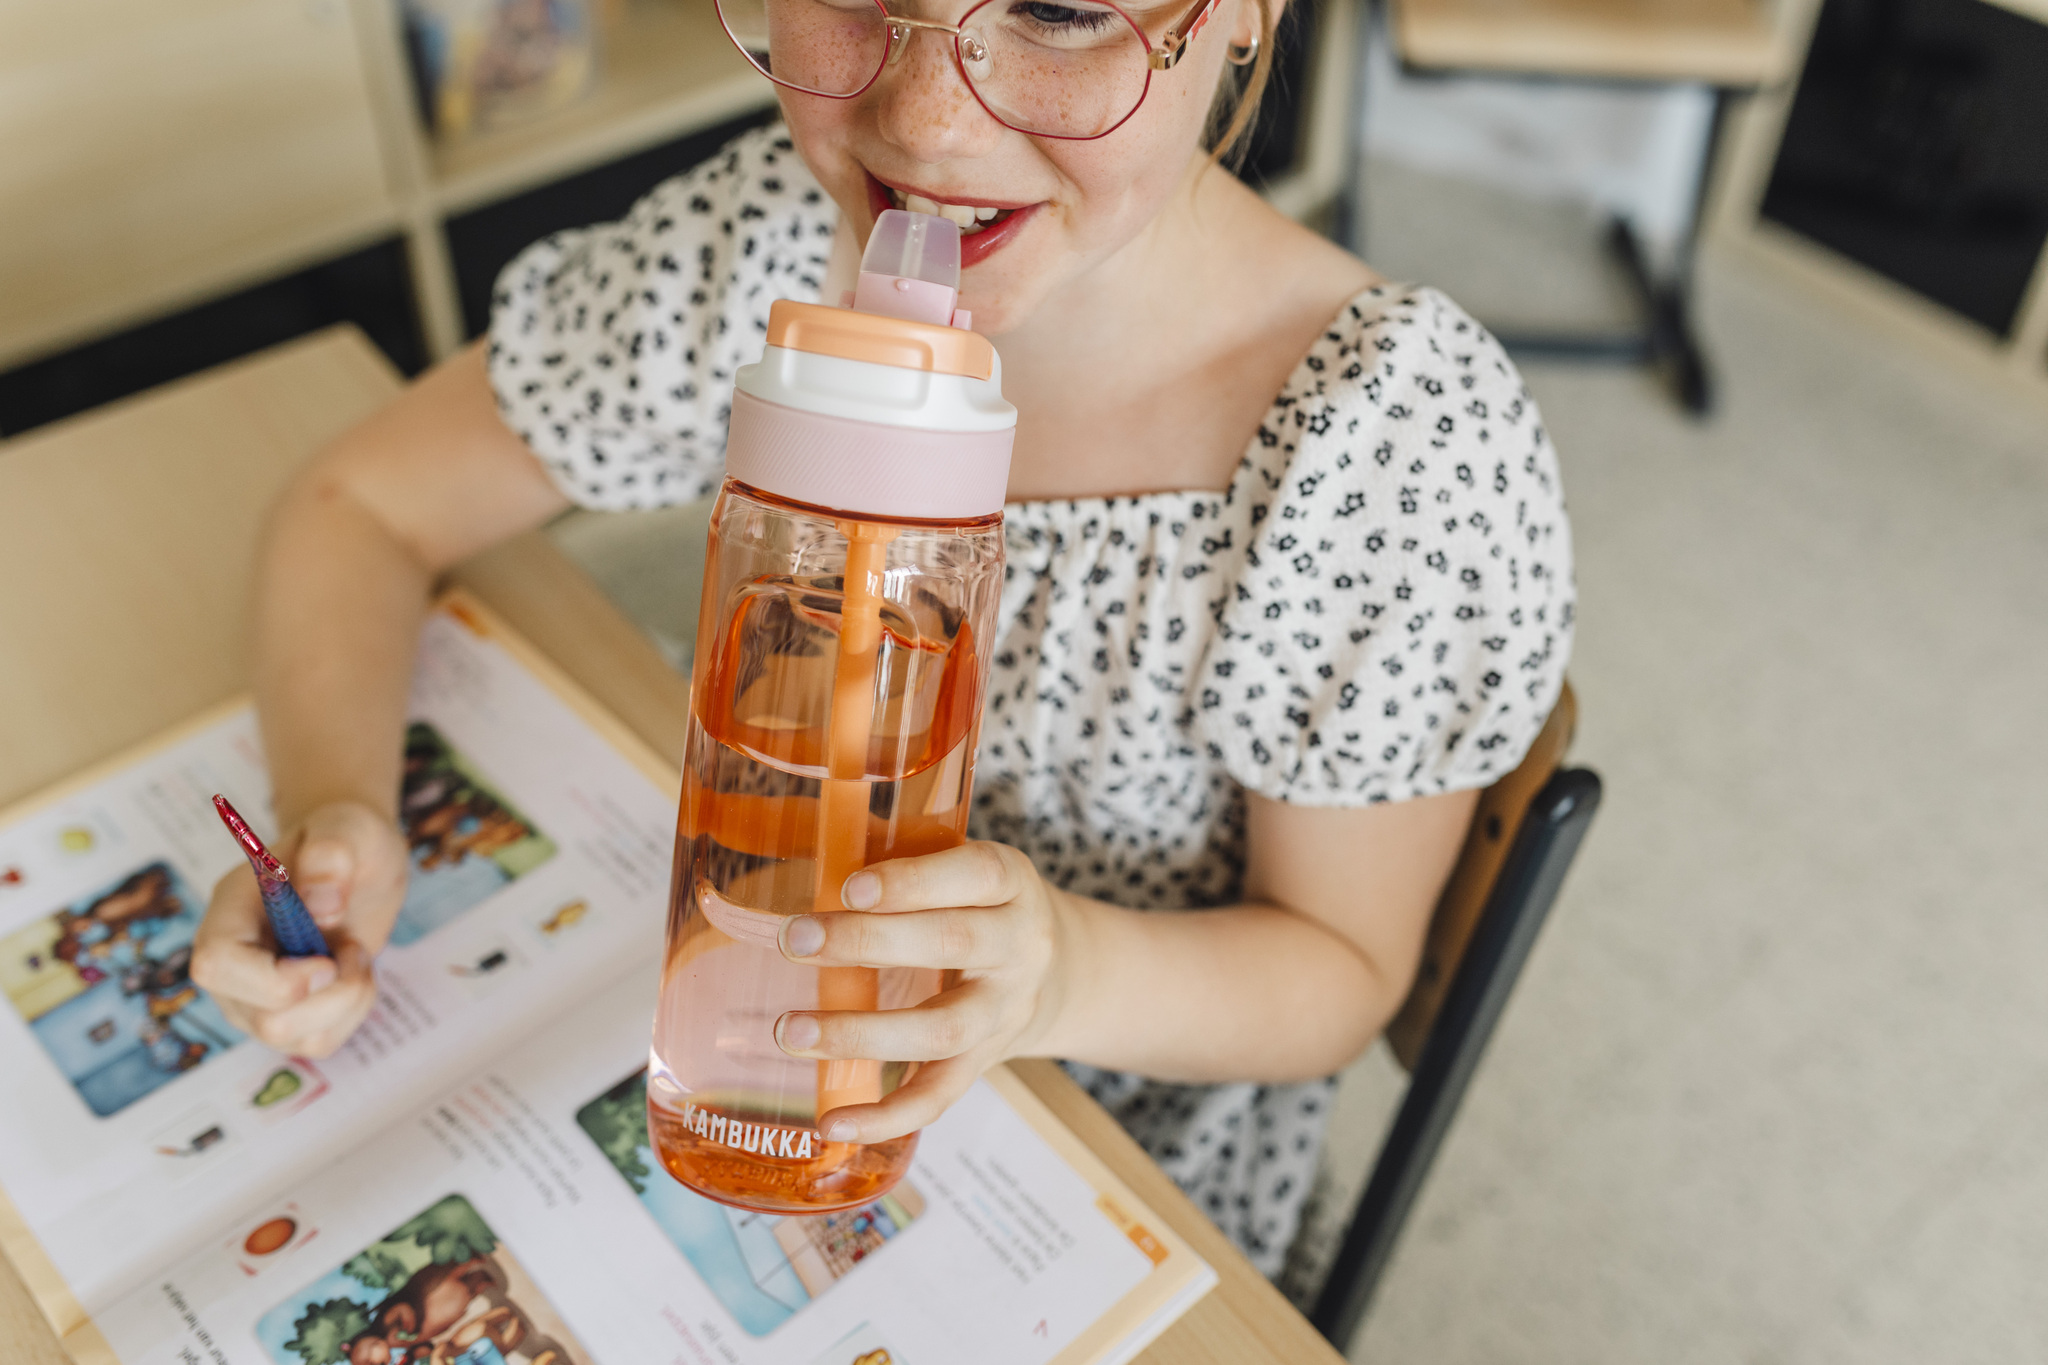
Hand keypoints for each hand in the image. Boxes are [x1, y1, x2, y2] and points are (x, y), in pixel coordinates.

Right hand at [191, 800, 408, 1057]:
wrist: (356, 862)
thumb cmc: (345, 842)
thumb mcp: (349, 828)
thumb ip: (332, 854)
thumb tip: (321, 906)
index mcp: (229, 912)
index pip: (217, 965)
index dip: (275, 979)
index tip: (327, 961)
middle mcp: (230, 963)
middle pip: (263, 1020)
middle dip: (330, 994)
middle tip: (349, 947)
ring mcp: (252, 997)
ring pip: (293, 1039)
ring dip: (346, 1001)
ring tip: (351, 954)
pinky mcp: (285, 1018)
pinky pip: (319, 1042)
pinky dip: (353, 1013)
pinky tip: (351, 975)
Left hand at [773, 841, 1082, 1143]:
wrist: (1059, 973)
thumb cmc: (982, 906)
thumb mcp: (964, 869)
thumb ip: (904, 859)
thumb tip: (813, 854)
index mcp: (1011, 883)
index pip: (975, 874)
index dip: (913, 881)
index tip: (850, 887)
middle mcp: (1018, 946)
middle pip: (952, 943)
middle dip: (867, 942)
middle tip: (794, 941)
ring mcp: (1004, 1011)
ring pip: (942, 1028)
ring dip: (862, 1032)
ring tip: (791, 1029)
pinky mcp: (984, 1062)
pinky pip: (940, 1095)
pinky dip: (886, 1115)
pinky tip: (833, 1122)